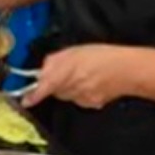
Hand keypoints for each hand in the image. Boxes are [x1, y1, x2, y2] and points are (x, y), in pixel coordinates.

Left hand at [21, 44, 137, 109]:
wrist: (129, 70)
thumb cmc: (103, 56)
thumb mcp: (74, 51)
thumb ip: (55, 61)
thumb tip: (42, 71)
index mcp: (67, 72)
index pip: (46, 87)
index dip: (34, 95)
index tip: (26, 101)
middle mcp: (74, 87)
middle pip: (55, 91)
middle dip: (54, 84)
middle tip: (66, 72)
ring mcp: (83, 98)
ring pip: (66, 96)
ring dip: (67, 88)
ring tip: (81, 75)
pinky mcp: (93, 103)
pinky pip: (78, 99)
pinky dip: (79, 92)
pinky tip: (90, 83)